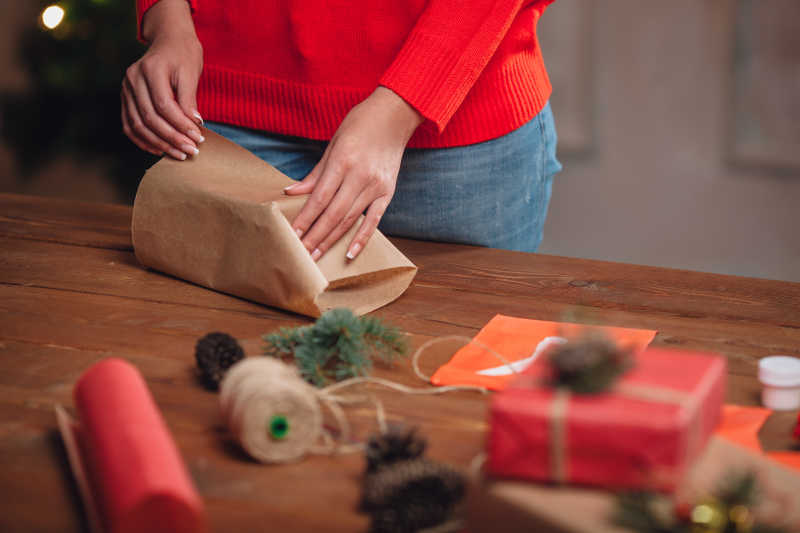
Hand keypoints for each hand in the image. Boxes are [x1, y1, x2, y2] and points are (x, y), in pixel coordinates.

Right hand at [121, 0, 203, 159]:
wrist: (169, 41)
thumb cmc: (183, 55)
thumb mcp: (191, 72)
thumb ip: (189, 99)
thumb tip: (194, 124)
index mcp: (150, 69)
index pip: (164, 105)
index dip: (181, 125)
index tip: (198, 138)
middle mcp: (133, 79)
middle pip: (150, 118)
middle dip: (172, 138)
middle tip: (191, 151)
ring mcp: (126, 89)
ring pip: (138, 125)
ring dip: (159, 144)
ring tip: (179, 154)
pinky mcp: (125, 98)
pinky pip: (130, 125)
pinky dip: (144, 141)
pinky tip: (160, 150)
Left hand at [284, 86, 422, 260]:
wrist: (395, 115)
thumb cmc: (360, 124)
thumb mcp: (333, 143)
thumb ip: (315, 173)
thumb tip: (292, 193)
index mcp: (343, 161)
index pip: (320, 198)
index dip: (305, 219)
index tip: (292, 235)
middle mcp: (360, 176)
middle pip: (333, 214)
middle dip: (315, 236)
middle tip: (300, 255)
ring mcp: (376, 185)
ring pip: (350, 219)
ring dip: (331, 240)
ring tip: (316, 256)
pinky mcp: (388, 191)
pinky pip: (374, 220)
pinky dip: (362, 238)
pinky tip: (349, 254)